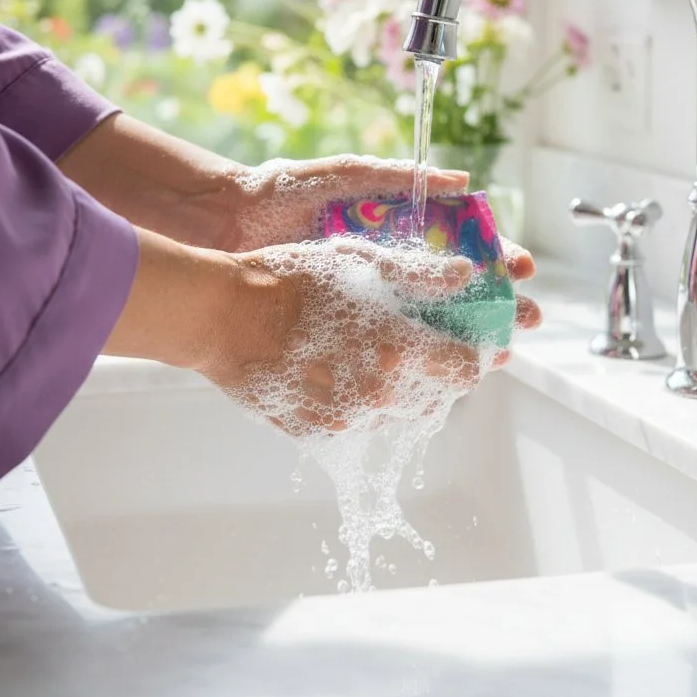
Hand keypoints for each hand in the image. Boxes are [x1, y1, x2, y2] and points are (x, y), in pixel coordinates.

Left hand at [66, 119, 539, 330]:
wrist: (223, 224)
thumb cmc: (284, 191)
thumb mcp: (346, 177)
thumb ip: (399, 176)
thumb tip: (462, 179)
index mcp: (397, 227)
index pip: (460, 245)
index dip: (495, 258)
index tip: (522, 269)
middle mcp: (386, 266)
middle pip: (455, 293)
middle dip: (493, 306)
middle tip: (523, 318)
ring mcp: (364, 300)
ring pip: (425, 327)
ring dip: (462, 341)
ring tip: (492, 353)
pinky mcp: (338, 327)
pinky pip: (381, 348)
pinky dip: (411, 361)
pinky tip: (435, 374)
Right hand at [198, 238, 536, 435]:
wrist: (221, 316)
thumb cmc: (290, 277)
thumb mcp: (360, 261)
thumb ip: (421, 275)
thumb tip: (470, 276)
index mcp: (398, 353)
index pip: (463, 369)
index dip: (475, 354)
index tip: (474, 342)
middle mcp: (378, 397)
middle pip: (436, 397)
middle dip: (440, 372)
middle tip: (428, 344)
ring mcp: (345, 422)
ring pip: (396, 413)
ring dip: (401, 389)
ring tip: (380, 353)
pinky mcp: (316, 435)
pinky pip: (356, 422)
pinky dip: (360, 401)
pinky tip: (341, 369)